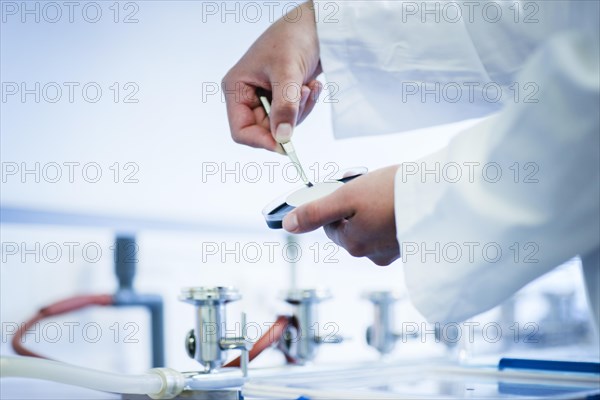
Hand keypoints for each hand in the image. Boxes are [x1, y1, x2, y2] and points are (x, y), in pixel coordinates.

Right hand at [222, 1, 322, 152]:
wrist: (315, 24)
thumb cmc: (293, 37)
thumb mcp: (288, 73)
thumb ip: (284, 106)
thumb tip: (282, 137)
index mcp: (237, 88)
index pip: (241, 130)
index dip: (261, 140)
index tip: (284, 145)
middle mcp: (248, 95)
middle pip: (265, 130)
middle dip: (288, 118)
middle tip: (302, 96)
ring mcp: (266, 97)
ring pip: (282, 125)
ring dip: (300, 110)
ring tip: (308, 86)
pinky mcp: (283, 96)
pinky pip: (294, 115)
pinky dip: (306, 104)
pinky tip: (312, 85)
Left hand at [283, 166, 400, 265]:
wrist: (439, 193)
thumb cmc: (392, 193)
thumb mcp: (346, 197)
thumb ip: (315, 213)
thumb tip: (289, 225)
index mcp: (354, 245)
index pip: (329, 226)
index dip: (334, 203)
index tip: (346, 187)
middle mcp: (372, 255)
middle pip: (350, 227)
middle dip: (353, 206)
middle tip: (366, 185)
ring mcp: (392, 252)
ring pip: (370, 226)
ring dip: (371, 209)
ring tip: (385, 190)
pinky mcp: (409, 244)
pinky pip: (389, 228)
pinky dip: (390, 214)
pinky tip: (398, 200)